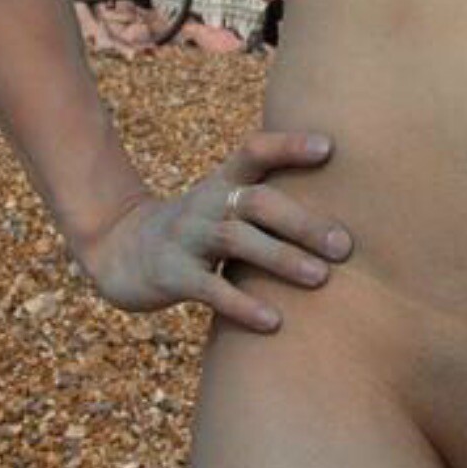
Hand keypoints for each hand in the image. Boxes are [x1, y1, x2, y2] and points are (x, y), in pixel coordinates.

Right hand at [76, 130, 353, 323]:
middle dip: (302, 221)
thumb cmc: (197, 229)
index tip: (329, 147)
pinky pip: (209, 289)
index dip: (288, 146)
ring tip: (321, 278)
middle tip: (345, 245)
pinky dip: (242, 305)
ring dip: (281, 258)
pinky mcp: (172, 275)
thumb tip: (346, 207)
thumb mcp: (225, 205)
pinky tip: (274, 321)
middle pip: (256, 201)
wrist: (121, 252)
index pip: (255, 151)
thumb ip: (270, 202)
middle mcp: (206, 203)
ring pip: (235, 240)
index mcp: (223, 183)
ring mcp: (186, 237)